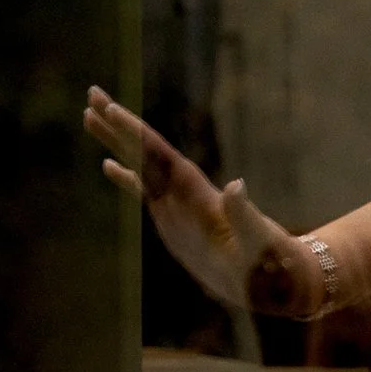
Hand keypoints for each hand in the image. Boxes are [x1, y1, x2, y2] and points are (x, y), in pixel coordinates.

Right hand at [83, 87, 316, 315]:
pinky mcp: (177, 221)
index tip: (112, 109)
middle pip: (147, 151)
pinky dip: (127, 178)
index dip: (136, 134)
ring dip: (118, 142)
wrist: (281, 278)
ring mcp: (179, 205)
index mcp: (199, 194)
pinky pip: (146, 193)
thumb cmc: (272, 264)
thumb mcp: (260, 241)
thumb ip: (245, 215)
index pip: (160, 156)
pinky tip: (108, 166)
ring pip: (141, 166)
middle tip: (93, 93)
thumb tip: (236, 186)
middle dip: (120, 125)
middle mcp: (186, 193)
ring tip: (90, 117)